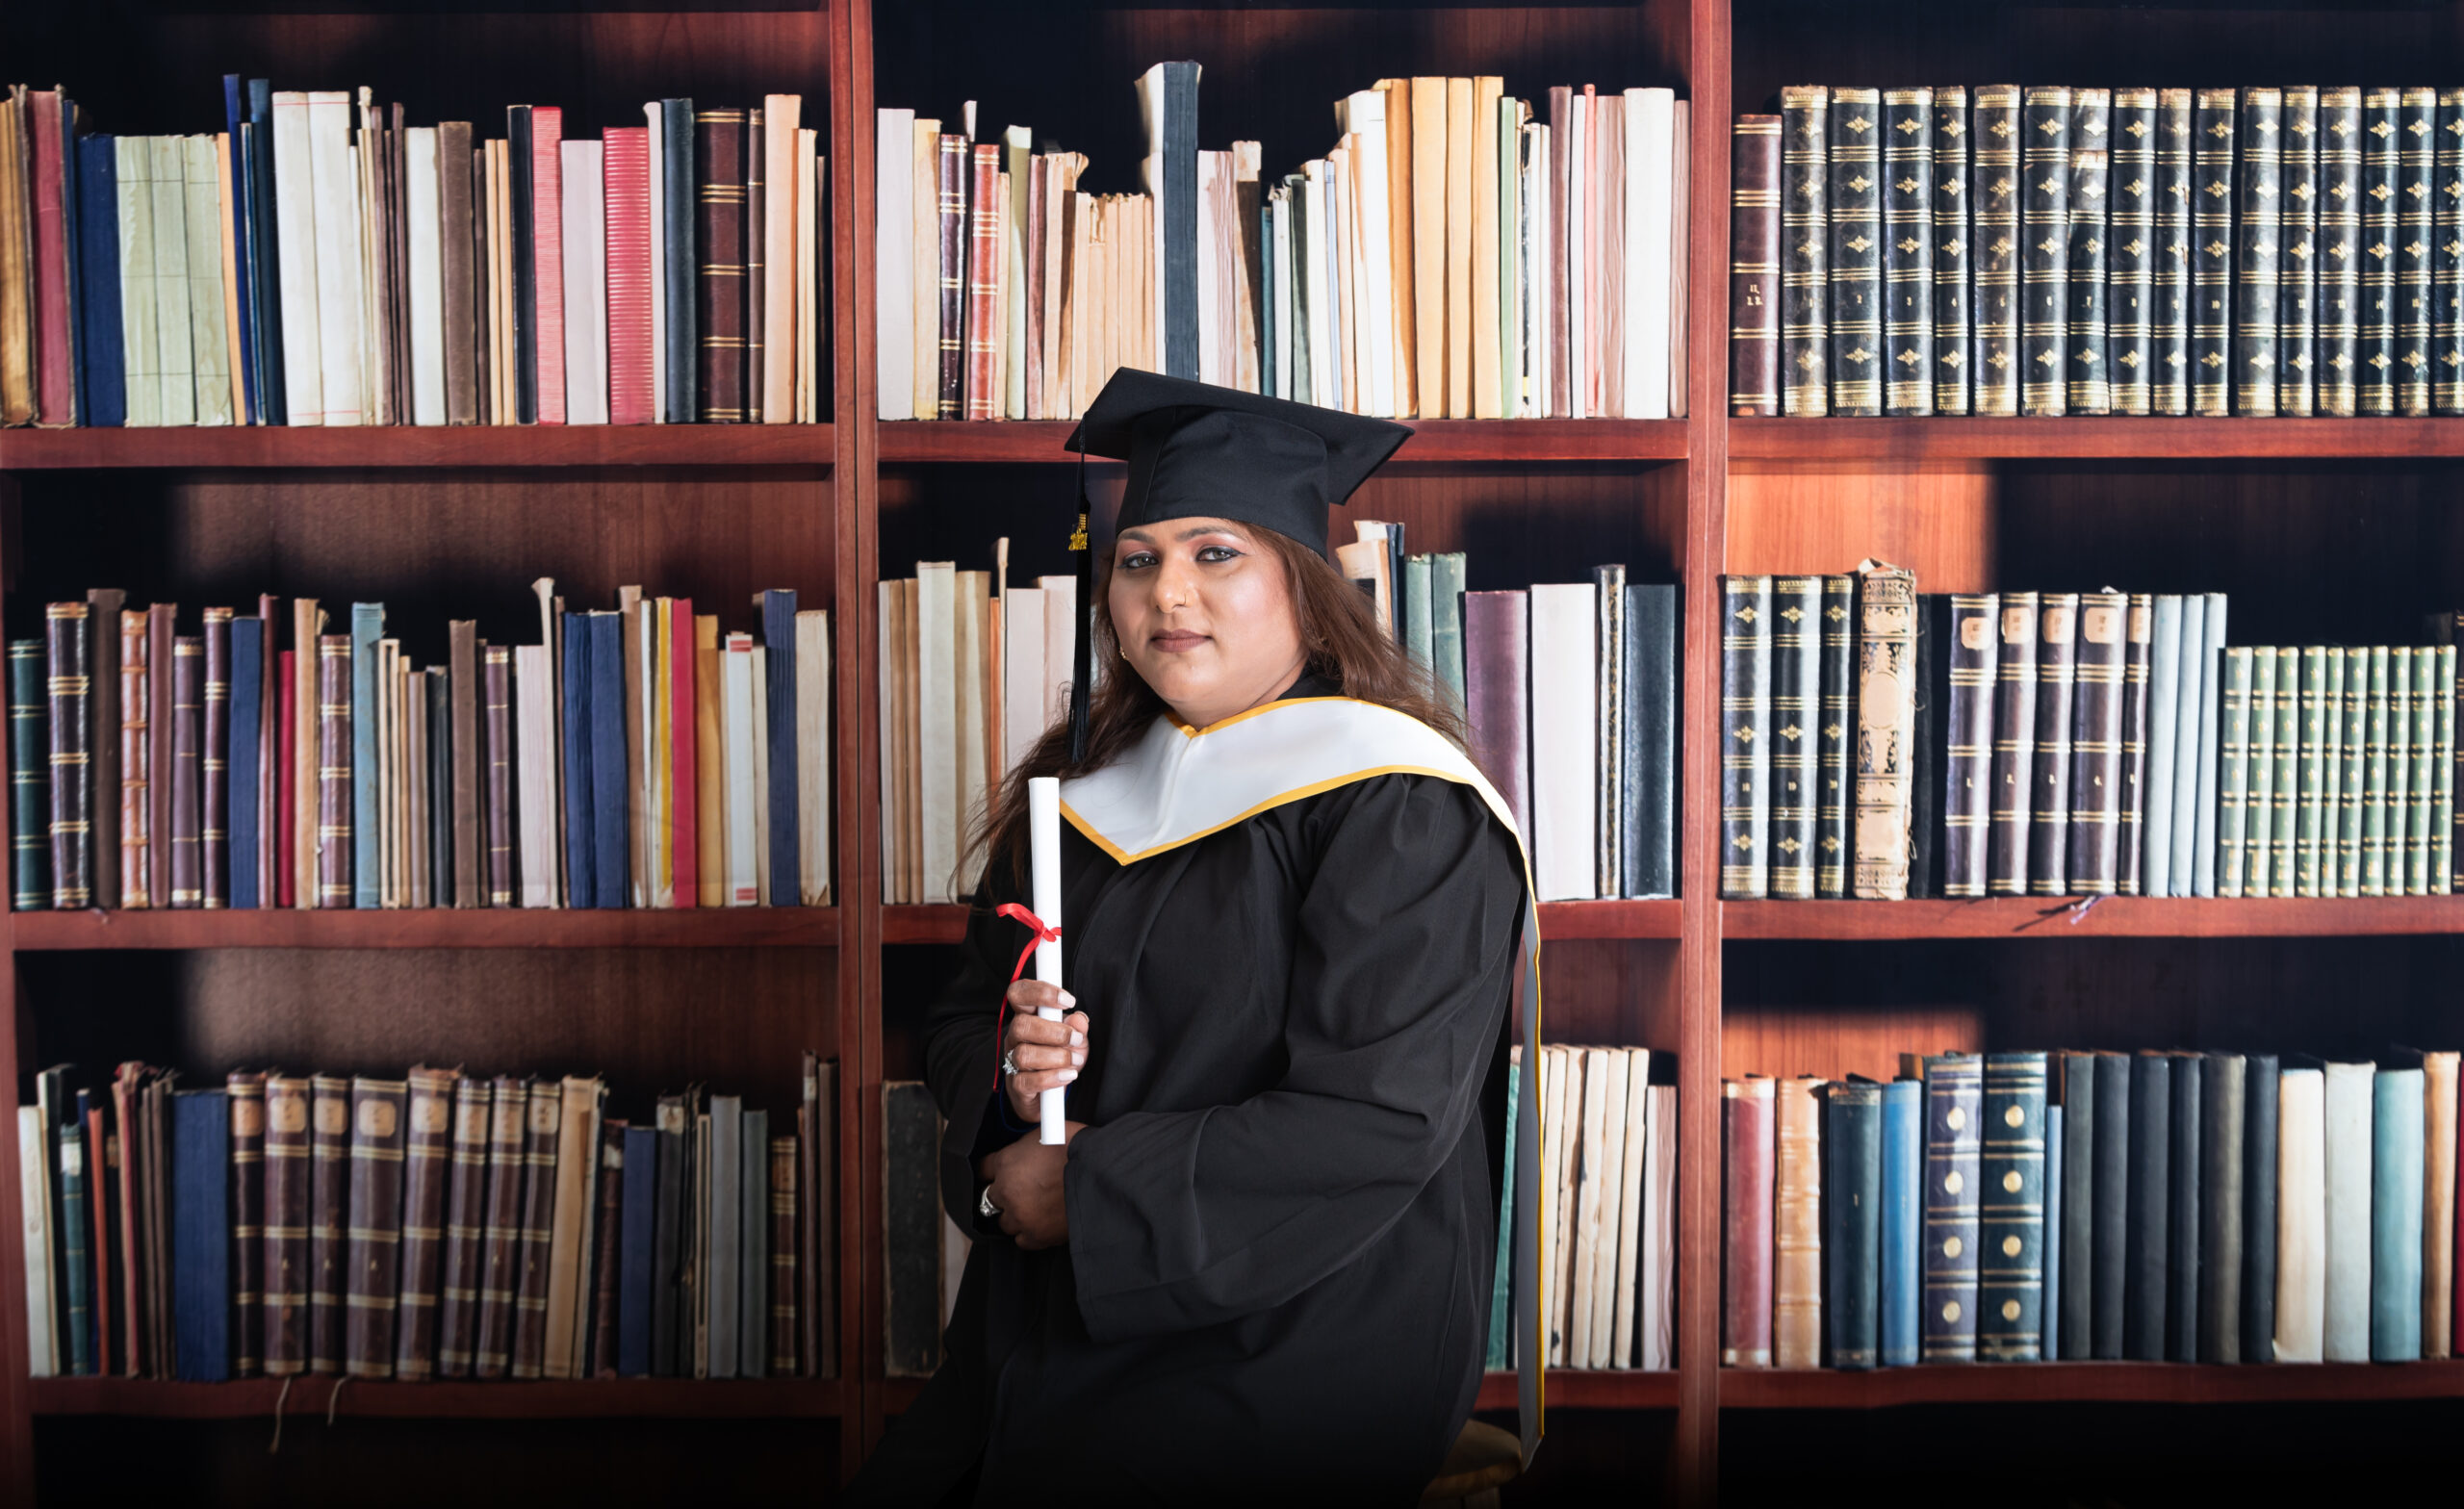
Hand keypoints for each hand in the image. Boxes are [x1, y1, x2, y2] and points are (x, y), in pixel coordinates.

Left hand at [980, 1121, 1084, 1248]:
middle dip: (1004, 1194)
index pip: (983, 1169)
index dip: (992, 1170)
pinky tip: (1041, 1223)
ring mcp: (1020, 1215)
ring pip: (1005, 1222)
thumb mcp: (1046, 1131)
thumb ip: (1026, 1147)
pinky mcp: (1037, 1235)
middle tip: (1022, 1190)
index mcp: (1006, 1161)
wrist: (1102, 1174)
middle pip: (990, 1198)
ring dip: (1016, 1215)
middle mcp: (1007, 1191)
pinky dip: (1029, 1232)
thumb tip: (1025, 1152)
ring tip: (1034, 1208)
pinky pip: (1022, 1240)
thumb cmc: (1080, 1148)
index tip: (996, 1172)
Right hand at [1000, 979, 1088, 1127]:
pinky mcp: (1016, 1085)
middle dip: (1054, 1031)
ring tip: (1075, 1061)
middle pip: (1021, 1024)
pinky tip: (1068, 1075)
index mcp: (1027, 1017)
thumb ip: (1077, 1028)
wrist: (1047, 1098)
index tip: (1069, 1001)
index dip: (1041, 992)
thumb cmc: (1059, 1060)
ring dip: (1056, 1057)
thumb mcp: (1075, 1041)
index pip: (1019, 994)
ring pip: (1024, 1054)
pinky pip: (1027, 1081)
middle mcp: (1015, 1037)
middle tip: (1076, 1038)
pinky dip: (1052, 1078)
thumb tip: (1079, 1019)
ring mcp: (1012, 1061)